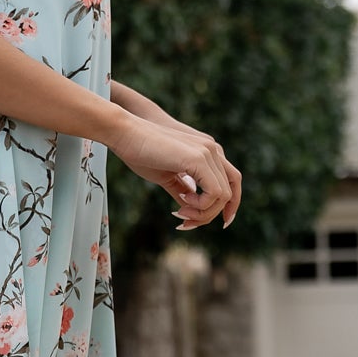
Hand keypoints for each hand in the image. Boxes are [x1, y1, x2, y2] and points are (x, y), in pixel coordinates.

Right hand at [104, 109, 240, 229]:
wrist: (126, 133)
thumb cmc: (141, 153)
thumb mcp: (167, 176)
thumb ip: (183, 189)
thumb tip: (190, 208)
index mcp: (208, 152)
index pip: (231, 183)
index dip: (227, 206)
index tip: (205, 220)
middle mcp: (213, 150)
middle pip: (230, 193)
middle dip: (209, 215)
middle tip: (185, 223)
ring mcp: (208, 152)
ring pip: (224, 196)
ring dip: (203, 213)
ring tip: (180, 212)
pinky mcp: (199, 159)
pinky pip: (214, 193)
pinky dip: (201, 205)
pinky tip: (182, 202)